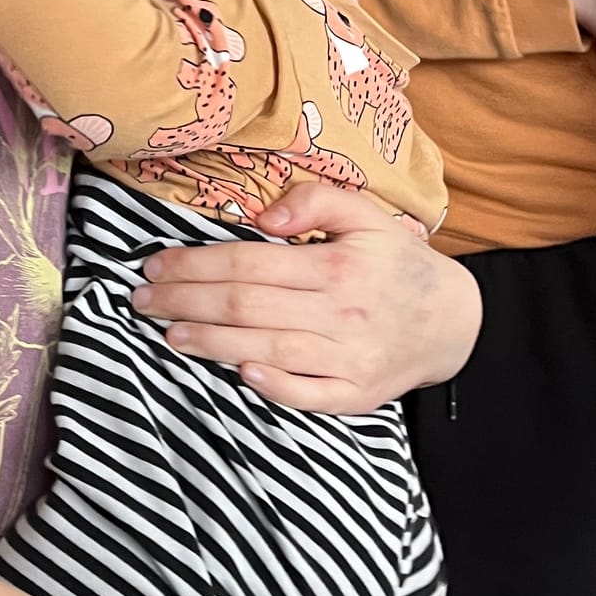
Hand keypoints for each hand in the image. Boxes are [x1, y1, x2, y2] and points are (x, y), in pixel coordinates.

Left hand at [136, 179, 479, 413]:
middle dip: (185, 303)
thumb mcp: (365, 214)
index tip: (155, 266)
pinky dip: (273, 386)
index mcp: (336, 265)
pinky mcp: (357, 393)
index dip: (195, 265)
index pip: (248, 263)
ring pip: (266, 350)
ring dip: (210, 345)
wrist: (453, 320)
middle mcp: (341, 312)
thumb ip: (315, 200)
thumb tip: (263, 217)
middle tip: (142, 301)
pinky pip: (309, 395)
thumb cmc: (395, 262)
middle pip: (245, 307)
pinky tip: (238, 373)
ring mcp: (349, 357)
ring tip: (168, 334)